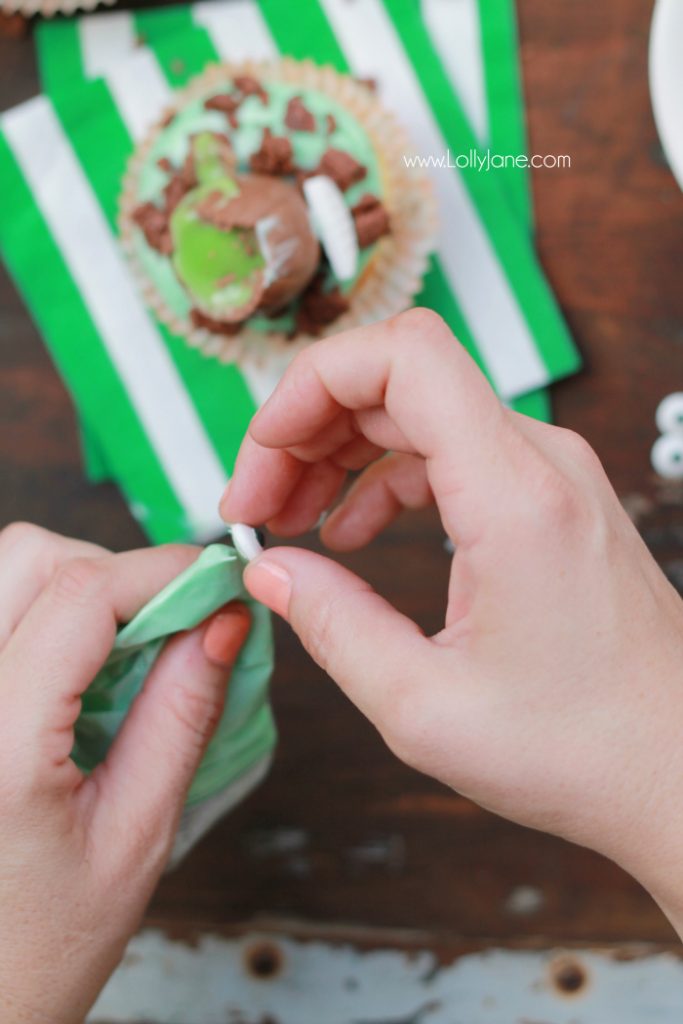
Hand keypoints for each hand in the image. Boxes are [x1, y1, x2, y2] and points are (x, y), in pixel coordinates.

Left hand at [0, 524, 249, 1022]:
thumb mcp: (137, 836)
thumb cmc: (38, 948)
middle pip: (29, 558)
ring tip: (125, 647)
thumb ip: (181, 714)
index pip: (83, 597)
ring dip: (76, 586)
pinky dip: (42, 612)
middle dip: (115, 570)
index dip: (166, 571)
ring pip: (4, 571)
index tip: (220, 581)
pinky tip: (76, 665)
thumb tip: (221, 623)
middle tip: (172, 619)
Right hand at [220, 308, 682, 933]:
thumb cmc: (578, 748)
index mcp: (514, 496)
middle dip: (308, 426)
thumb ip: (332, 624)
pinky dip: (384, 476)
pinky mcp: (549, 499)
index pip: (403, 355)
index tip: (263, 454)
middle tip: (256, 504)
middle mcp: (541, 462)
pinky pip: (450, 452)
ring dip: (340, 449)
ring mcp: (551, 474)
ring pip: (420, 408)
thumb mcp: (424, 706)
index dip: (312, 384)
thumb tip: (269, 571)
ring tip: (287, 517)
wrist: (676, 769)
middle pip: (399, 375)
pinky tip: (349, 532)